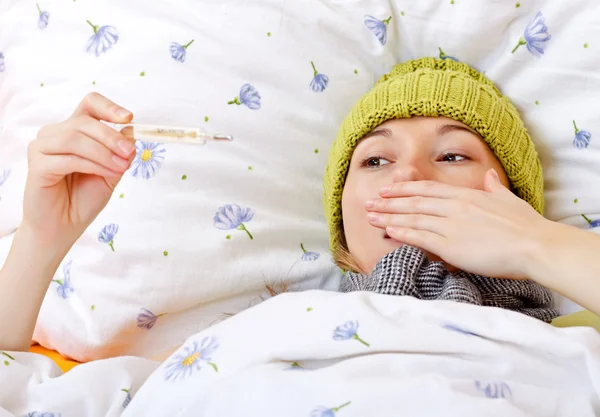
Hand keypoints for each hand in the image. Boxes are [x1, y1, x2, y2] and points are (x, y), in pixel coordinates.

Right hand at [23, 93, 135, 249]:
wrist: (65, 226)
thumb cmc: (85, 198)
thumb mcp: (112, 172)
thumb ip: (120, 152)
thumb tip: (131, 131)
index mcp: (75, 130)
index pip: (89, 104)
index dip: (109, 107)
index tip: (129, 117)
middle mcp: (56, 134)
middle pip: (85, 122)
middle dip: (111, 137)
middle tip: (130, 152)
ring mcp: (43, 148)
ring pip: (76, 138)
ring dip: (103, 153)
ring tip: (120, 167)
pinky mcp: (38, 165)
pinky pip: (69, 159)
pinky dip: (93, 165)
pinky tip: (106, 173)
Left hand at [365, 169, 551, 279]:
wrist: (535, 246)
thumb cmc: (526, 225)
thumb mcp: (509, 199)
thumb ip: (494, 187)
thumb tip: (490, 176)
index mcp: (466, 195)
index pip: (427, 189)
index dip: (404, 188)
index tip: (387, 188)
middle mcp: (454, 207)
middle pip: (414, 202)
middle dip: (389, 202)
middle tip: (368, 202)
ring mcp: (451, 226)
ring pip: (412, 219)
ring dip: (389, 217)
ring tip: (370, 216)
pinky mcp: (451, 246)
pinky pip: (420, 238)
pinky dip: (402, 234)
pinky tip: (388, 232)